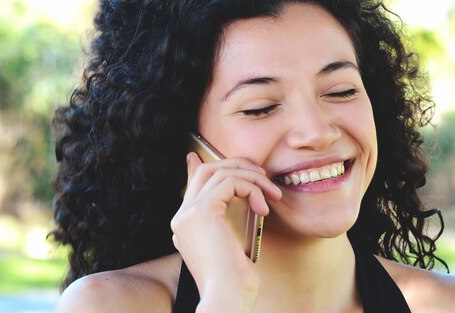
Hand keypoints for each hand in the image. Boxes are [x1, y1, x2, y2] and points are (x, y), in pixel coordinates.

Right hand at [171, 152, 280, 311]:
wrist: (227, 299)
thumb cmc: (234, 279)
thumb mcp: (231, 243)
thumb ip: (229, 219)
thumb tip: (238, 198)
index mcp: (186, 223)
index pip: (195, 182)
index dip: (206, 165)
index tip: (216, 156)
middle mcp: (182, 216)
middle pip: (208, 170)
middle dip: (239, 166)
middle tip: (263, 176)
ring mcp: (189, 213)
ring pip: (221, 172)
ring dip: (253, 179)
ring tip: (272, 195)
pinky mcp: (202, 212)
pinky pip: (230, 182)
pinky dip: (251, 188)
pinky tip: (264, 207)